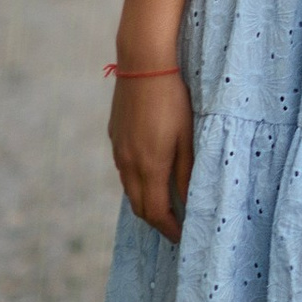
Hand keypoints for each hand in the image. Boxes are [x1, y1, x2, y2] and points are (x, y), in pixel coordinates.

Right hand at [109, 68, 194, 241]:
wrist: (144, 65)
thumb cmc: (173, 99)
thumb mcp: (187, 137)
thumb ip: (186, 172)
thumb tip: (187, 202)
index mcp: (150, 166)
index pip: (155, 212)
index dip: (168, 229)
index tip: (181, 236)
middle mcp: (128, 163)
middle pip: (138, 206)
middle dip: (155, 220)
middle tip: (174, 225)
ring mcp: (118, 150)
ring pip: (128, 188)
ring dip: (144, 201)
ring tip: (163, 203)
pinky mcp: (114, 137)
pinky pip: (123, 169)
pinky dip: (135, 181)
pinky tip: (149, 174)